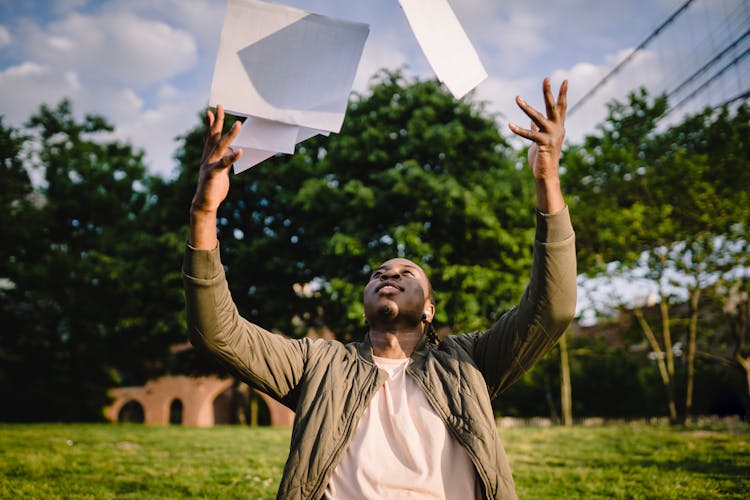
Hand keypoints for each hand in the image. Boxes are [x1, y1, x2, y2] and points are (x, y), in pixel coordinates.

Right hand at [191, 105, 242, 214]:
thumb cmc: (213, 187)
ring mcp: (209, 165)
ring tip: (238, 124)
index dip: (210, 124)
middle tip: (220, 107)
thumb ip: (225, 158)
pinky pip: (223, 164)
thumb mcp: (220, 170)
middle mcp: (208, 157)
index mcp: (208, 156)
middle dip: (217, 121)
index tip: (210, 111)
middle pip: (213, 136)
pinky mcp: (213, 174)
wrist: (205, 204)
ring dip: (229, 135)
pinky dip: (232, 158)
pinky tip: (240, 151)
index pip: (209, 136)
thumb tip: (233, 149)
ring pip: (220, 146)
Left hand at [509, 78, 567, 213]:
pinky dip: (518, 130)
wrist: (547, 174)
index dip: (562, 94)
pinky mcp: (542, 144)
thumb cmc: (543, 157)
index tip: (565, 80)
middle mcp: (557, 129)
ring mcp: (551, 136)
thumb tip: (532, 121)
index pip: (561, 107)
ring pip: (537, 118)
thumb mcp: (541, 140)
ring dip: (526, 108)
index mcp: (558, 126)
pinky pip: (529, 134)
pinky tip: (510, 124)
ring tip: (517, 98)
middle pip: (552, 107)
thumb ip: (538, 129)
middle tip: (546, 78)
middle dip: (548, 92)